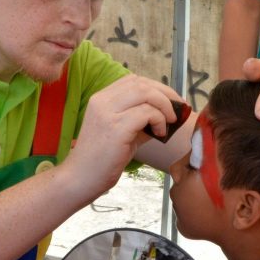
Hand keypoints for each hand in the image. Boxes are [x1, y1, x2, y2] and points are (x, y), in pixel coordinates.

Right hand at [65, 74, 181, 193]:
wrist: (81, 178)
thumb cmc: (101, 159)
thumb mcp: (121, 132)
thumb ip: (139, 120)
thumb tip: (166, 114)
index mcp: (101, 99)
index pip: (133, 81)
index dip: (157, 88)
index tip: (171, 101)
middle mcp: (102, 101)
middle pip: (142, 83)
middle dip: (166, 94)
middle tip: (178, 110)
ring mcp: (108, 113)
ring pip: (146, 94)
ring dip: (165, 106)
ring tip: (169, 122)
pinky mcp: (116, 128)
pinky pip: (146, 113)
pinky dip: (159, 120)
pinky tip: (160, 134)